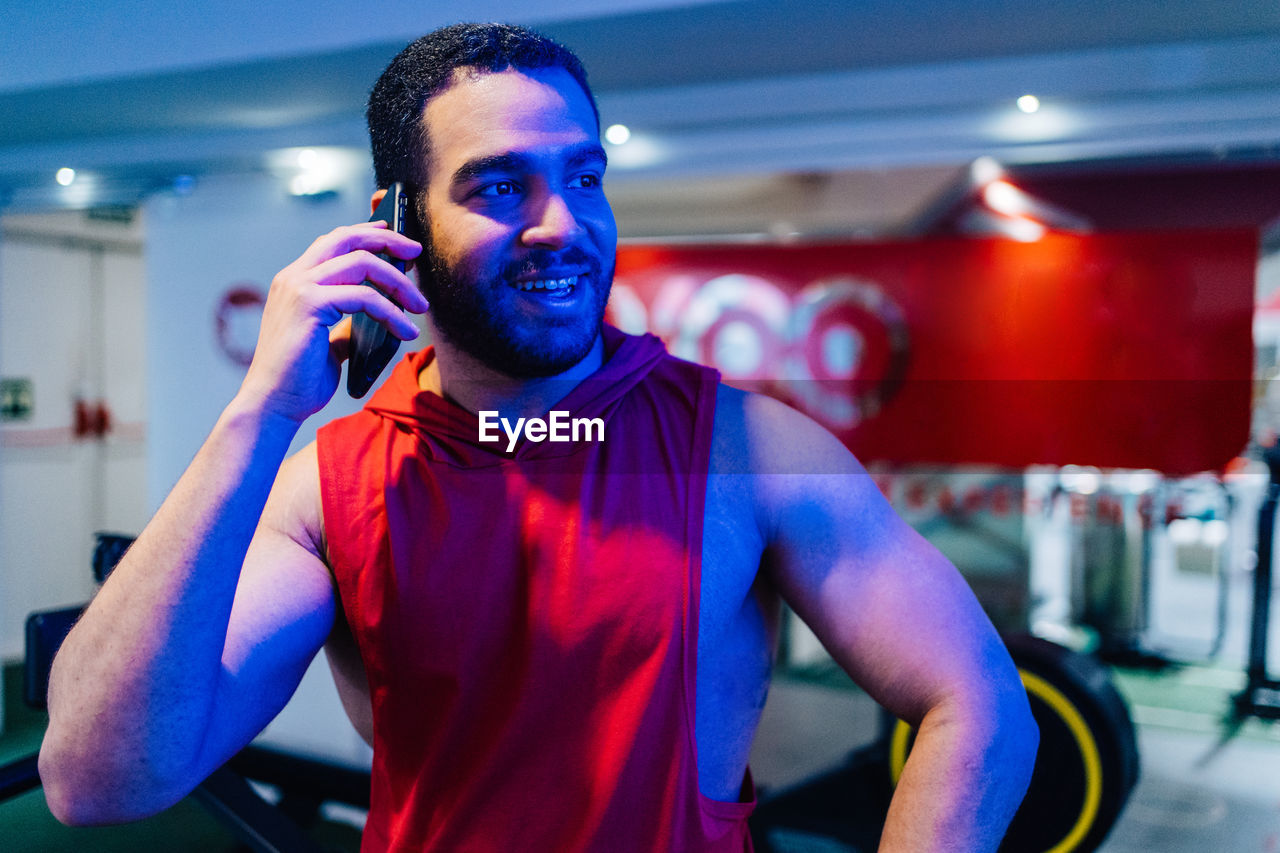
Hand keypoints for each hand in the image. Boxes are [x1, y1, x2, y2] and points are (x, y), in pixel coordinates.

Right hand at [239, 221, 425, 422]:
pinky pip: (365, 297)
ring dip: (398, 282)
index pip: (333, 242)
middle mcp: (293, 277)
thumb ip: (346, 324)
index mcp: (294, 281)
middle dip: (388, 240)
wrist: (274, 405)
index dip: (367, 234)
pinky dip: (392, 312)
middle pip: (347, 239)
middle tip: (417, 251)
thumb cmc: (299, 379)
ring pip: (362, 262)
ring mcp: (299, 288)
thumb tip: (376, 316)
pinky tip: (407, 331)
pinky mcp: (309, 305)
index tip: (397, 239)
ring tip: (420, 305)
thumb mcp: (328, 343)